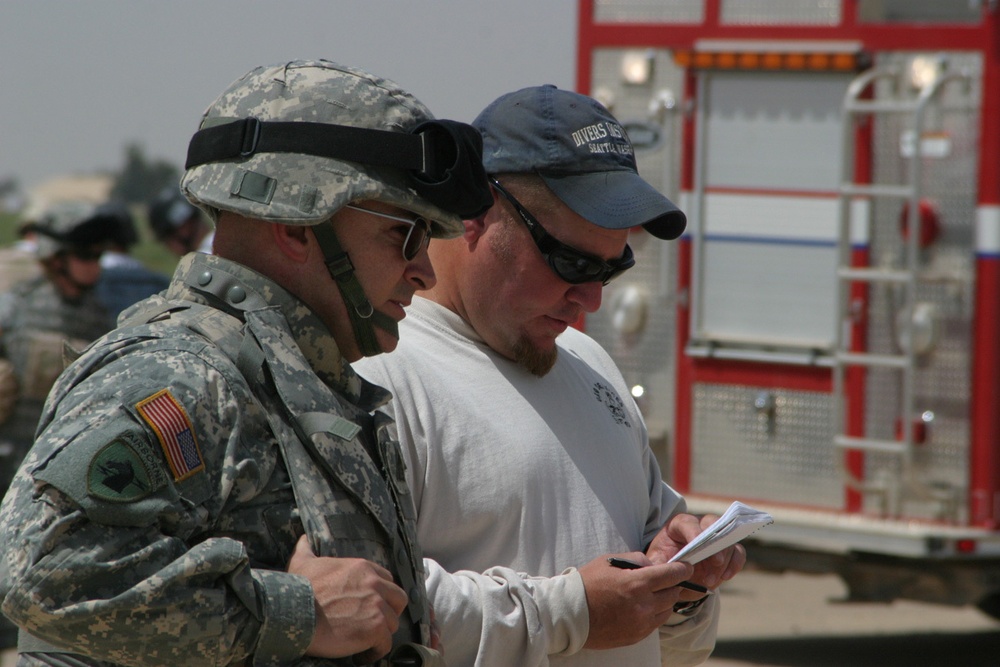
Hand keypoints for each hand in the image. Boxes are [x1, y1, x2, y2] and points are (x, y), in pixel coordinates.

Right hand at [287, 534, 408, 659]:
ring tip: (364, 642)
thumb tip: (303, 538)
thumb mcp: (303, 562)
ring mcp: (377, 606)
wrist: (295, 613)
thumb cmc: (298, 589)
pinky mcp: (376, 628)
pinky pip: (385, 644)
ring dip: (380, 634)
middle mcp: (375, 584)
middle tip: (372, 624)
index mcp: (363, 568)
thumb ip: (306, 548)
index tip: (369, 606)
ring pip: (392, 624)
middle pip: (398, 600)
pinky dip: (375, 652)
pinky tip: (361, 655)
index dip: (381, 595)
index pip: (387, 581)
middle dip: (389, 612)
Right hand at [578, 552, 693, 648]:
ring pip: (667, 610)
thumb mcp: (610, 561)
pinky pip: (656, 623)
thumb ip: (636, 560)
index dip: (683, 569)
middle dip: (672, 584)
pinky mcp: (637, 636)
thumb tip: (653, 566)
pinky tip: (643, 607)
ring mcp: (641, 623)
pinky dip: (655, 613)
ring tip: (651, 593)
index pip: (672, 575)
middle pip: (673, 593)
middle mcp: (643, 605)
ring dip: (664, 600)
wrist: (571, 613)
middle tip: (667, 579)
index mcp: (637, 583)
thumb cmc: (588, 583)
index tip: (687, 567)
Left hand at [646, 513, 746, 595]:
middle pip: (713, 526)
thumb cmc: (663, 564)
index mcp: (678, 525)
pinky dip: (735, 564)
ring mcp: (716, 538)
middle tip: (715, 562)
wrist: (674, 573)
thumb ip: (659, 566)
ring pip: (726, 541)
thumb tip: (666, 572)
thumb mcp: (656, 564)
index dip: (693, 532)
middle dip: (714, 544)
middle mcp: (700, 526)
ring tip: (710, 580)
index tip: (697, 545)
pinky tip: (725, 577)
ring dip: (722, 561)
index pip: (688, 523)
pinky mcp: (727, 551)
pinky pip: (738, 553)